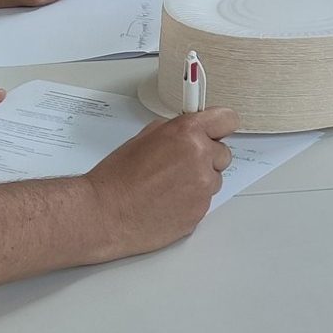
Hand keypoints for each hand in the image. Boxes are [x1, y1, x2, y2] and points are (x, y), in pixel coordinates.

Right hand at [83, 107, 241, 259]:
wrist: (105, 212)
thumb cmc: (117, 177)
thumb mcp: (144, 137)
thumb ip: (175, 131)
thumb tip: (188, 131)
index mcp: (187, 133)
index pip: (227, 119)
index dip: (221, 125)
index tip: (218, 129)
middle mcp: (200, 158)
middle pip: (222, 154)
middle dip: (206, 158)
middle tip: (180, 165)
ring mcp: (203, 187)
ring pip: (214, 180)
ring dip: (198, 181)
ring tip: (168, 187)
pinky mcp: (200, 212)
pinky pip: (204, 202)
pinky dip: (190, 201)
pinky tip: (167, 202)